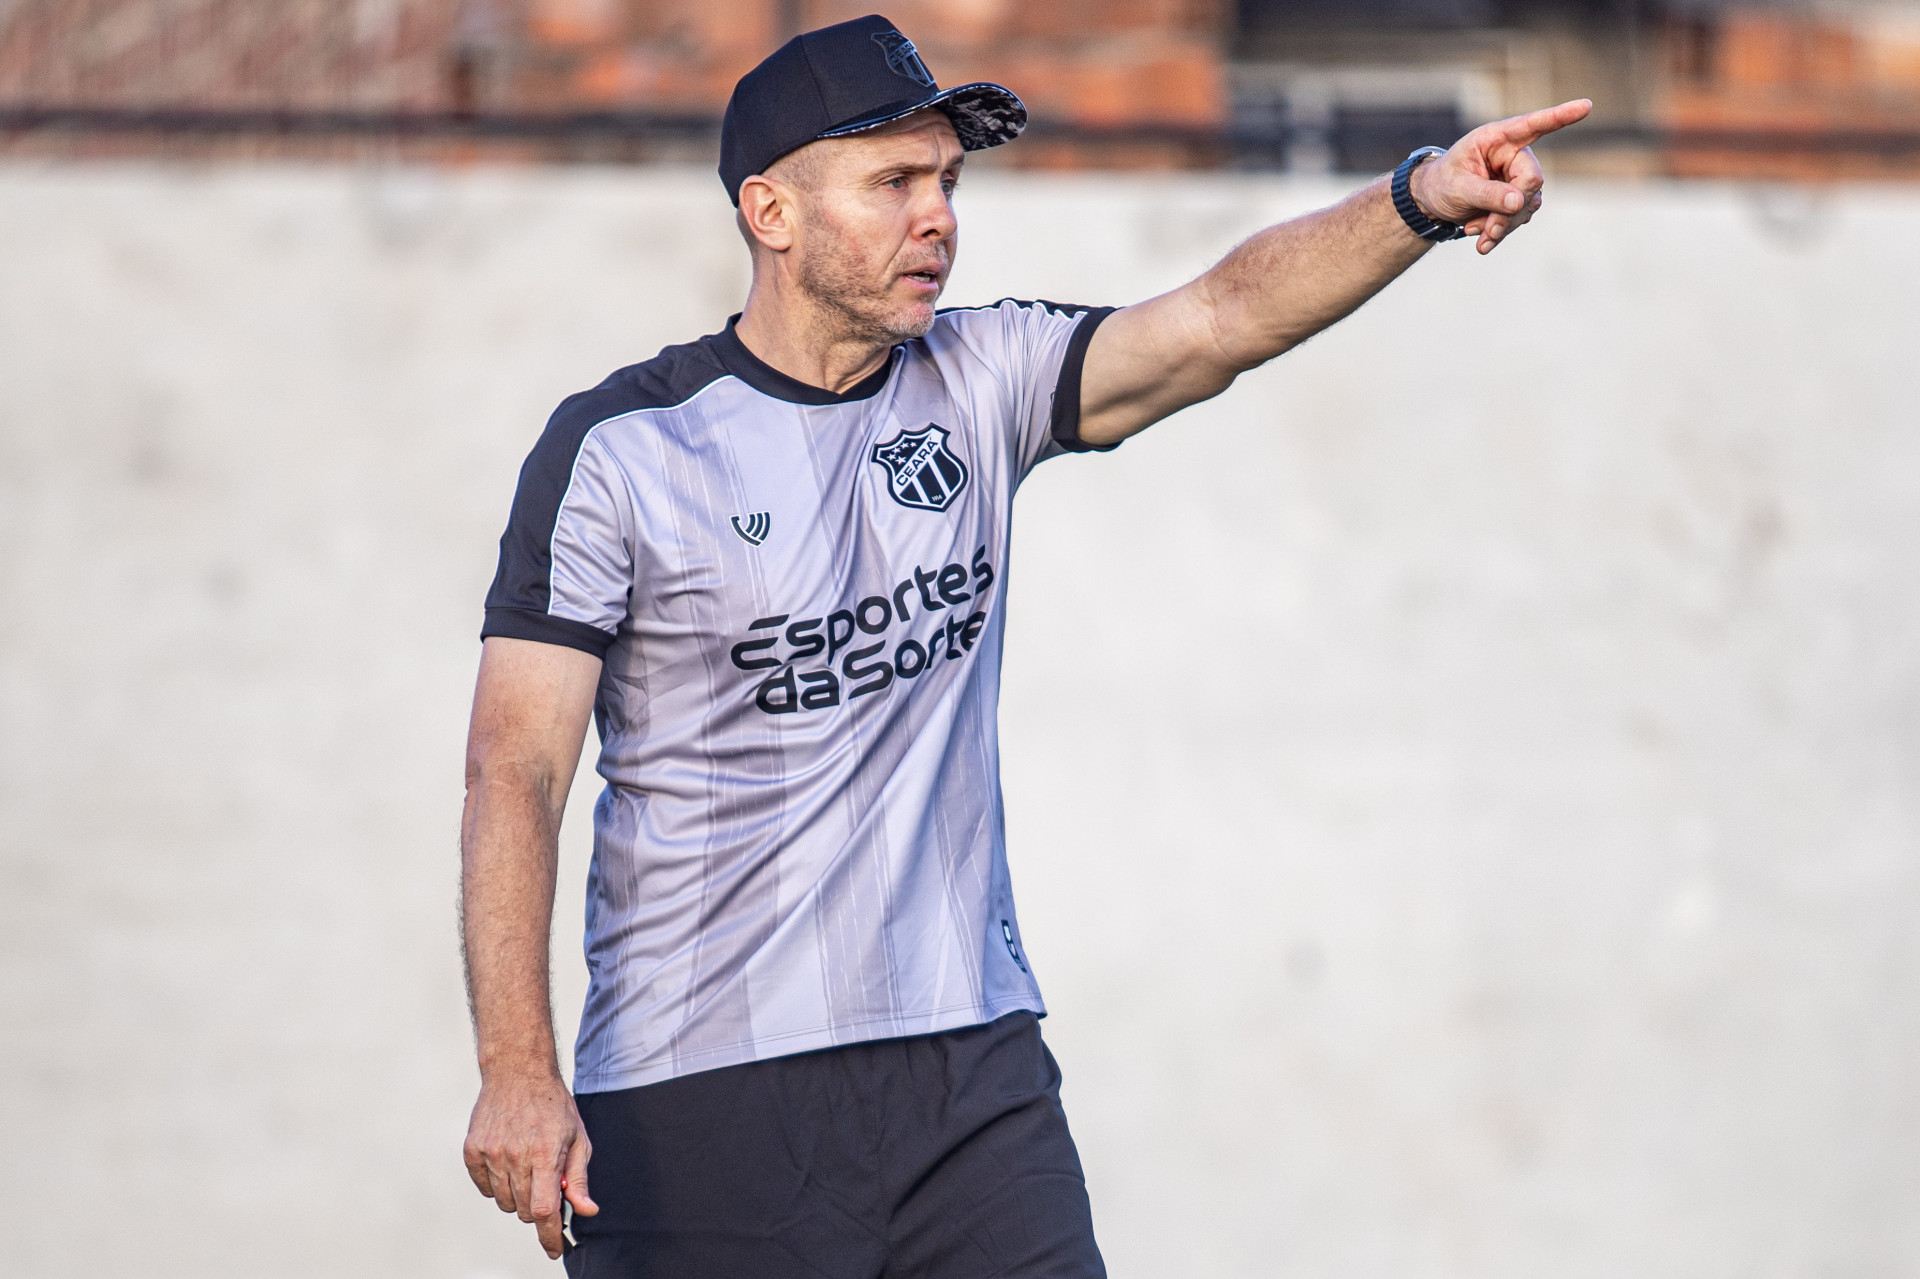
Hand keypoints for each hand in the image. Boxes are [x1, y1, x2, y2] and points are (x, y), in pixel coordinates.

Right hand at [463, 1070, 599, 1258]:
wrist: (517, 1071)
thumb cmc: (553, 1105)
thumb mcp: (577, 1138)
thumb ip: (579, 1179)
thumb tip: (586, 1211)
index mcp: (544, 1154)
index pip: (544, 1210)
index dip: (550, 1236)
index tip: (555, 1250)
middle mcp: (515, 1156)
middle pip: (525, 1210)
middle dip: (539, 1206)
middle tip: (545, 1181)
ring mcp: (491, 1153)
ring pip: (505, 1202)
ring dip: (518, 1195)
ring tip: (527, 1165)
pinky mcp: (472, 1150)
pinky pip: (485, 1188)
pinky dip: (498, 1184)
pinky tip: (508, 1160)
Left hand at [1407, 99, 1591, 254]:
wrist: (1433, 202)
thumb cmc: (1442, 184)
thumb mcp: (1457, 188)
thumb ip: (1487, 194)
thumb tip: (1519, 202)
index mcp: (1497, 138)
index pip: (1534, 124)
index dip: (1561, 116)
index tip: (1586, 105)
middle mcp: (1514, 153)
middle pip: (1532, 181)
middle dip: (1510, 210)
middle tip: (1487, 232)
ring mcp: (1519, 176)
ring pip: (1528, 204)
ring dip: (1503, 225)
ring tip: (1474, 233)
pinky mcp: (1519, 197)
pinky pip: (1520, 217)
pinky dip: (1501, 231)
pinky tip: (1481, 240)